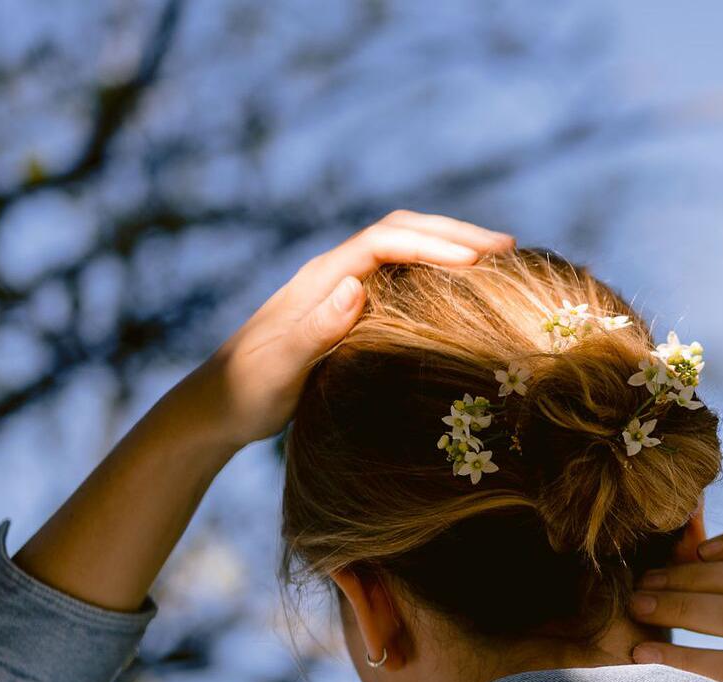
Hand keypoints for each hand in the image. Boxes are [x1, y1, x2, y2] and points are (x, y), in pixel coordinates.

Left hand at [171, 211, 513, 448]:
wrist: (214, 408)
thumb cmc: (246, 393)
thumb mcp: (280, 368)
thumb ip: (314, 328)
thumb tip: (356, 285)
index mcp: (320, 279)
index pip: (386, 241)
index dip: (434, 244)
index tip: (479, 260)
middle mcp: (332, 274)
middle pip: (400, 231)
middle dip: (454, 233)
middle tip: (508, 247)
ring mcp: (339, 289)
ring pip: (402, 248)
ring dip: (448, 246)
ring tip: (497, 261)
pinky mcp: (345, 310)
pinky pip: (400, 275)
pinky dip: (436, 271)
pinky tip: (462, 291)